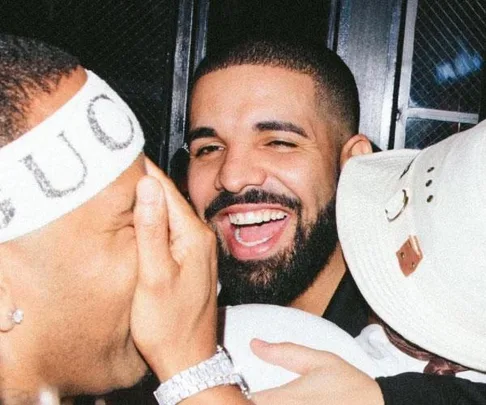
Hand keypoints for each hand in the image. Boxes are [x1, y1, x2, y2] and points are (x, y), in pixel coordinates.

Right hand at [130, 158, 218, 379]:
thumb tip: (148, 186)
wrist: (189, 358)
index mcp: (194, 236)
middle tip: (122, 165)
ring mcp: (198, 250)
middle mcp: (201, 238)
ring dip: (152, 201)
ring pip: (171, 215)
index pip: (166, 191)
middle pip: (170, 200)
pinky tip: (144, 219)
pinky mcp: (192, 261)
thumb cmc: (170, 325)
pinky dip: (157, 220)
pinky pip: (173, 230)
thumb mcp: (155, 275)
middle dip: (147, 183)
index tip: (126, 153)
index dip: (145, 172)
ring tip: (129, 185)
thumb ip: (151, 229)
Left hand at [251, 340, 383, 404]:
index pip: (245, 401)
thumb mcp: (319, 361)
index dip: (236, 395)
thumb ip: (284, 352)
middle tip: (249, 395)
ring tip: (267, 399)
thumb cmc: (350, 385)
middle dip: (246, 402)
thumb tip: (254, 344)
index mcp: (287, 400)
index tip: (239, 389)